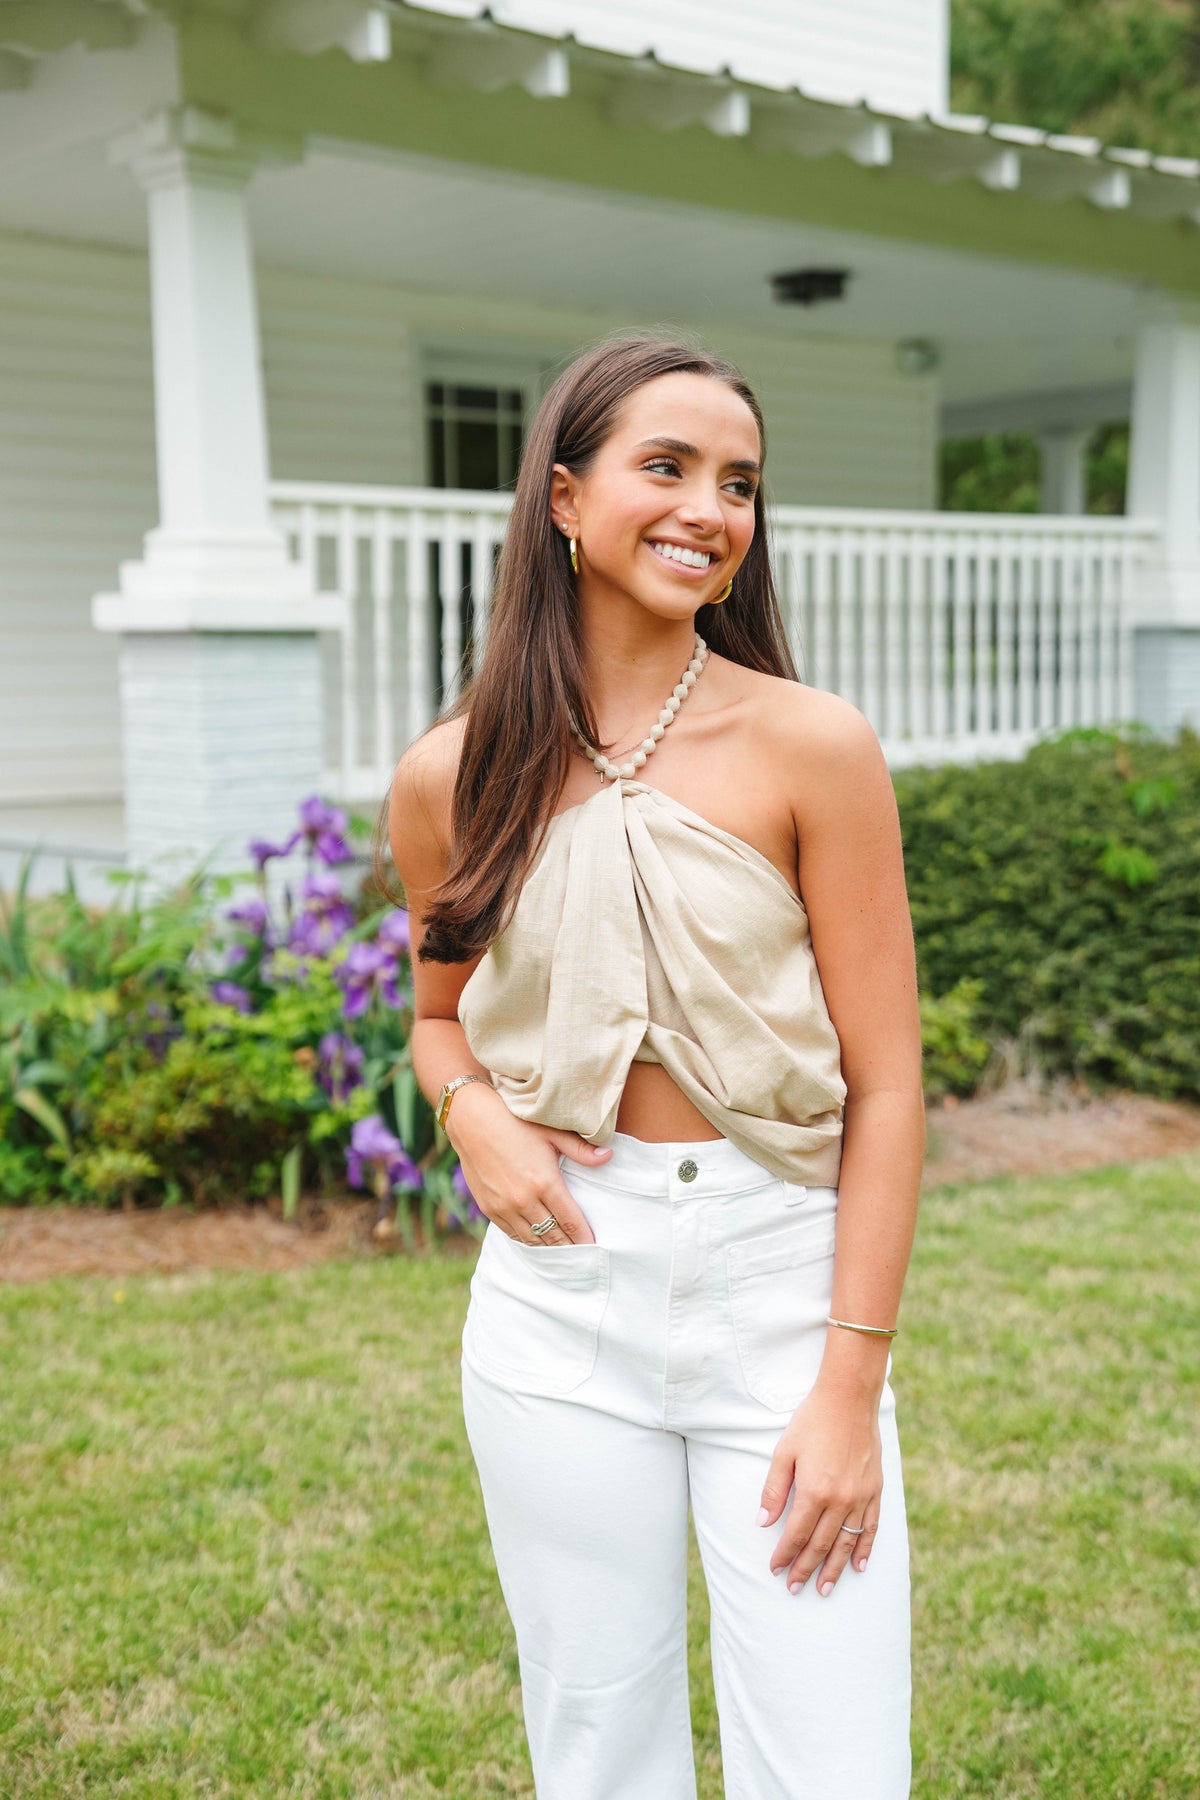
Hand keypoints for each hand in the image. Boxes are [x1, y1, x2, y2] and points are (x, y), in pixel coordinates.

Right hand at [446, 1080, 611, 1245]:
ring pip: (532, 1240)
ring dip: (550, 1249)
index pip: (571, 1222)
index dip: (585, 1239)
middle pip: (554, 1237)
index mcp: (545, 1183)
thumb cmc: (516, 1122)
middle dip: (571, 1250)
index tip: (595, 1249)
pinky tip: (538, 1242)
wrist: (472, 1121)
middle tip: (584, 1259)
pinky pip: (512, 1234)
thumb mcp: (552, 1132)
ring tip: (564, 1255)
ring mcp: (504, 1207)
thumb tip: (608, 1156)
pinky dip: (527, 1241)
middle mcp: (524, 1200)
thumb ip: (581, 1149)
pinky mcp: (489, 1209)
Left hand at [756, 1379, 883, 1595]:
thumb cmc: (812, 1421)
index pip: (796, 1534)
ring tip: (824, 1589)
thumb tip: (763, 1523)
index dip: (784, 1555)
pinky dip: (865, 1549)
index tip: (775, 1570)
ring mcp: (860, 1497)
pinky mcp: (875, 1490)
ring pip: (847, 1542)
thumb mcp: (784, 1451)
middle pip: (821, 1544)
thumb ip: (774, 1490)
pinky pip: (871, 1527)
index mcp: (814, 1491)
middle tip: (795, 1588)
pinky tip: (859, 1566)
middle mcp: (840, 1500)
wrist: (849, 1399)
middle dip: (805, 1568)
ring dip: (835, 1568)